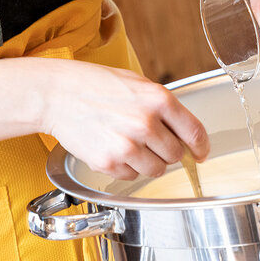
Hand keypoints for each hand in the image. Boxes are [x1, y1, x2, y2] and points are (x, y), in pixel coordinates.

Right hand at [0, 58, 209, 179]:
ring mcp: (127, 145)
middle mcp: (146, 123)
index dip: (202, 148)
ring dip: (149, 162)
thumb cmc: (97, 85)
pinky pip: (131, 176)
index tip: (201, 154)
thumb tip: (186, 134)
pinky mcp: (109, 162)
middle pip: (176, 156)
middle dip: (168, 152)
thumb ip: (165, 107)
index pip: (195, 133)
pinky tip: (113, 148)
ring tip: (130, 144)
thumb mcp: (138, 84)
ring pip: (157, 170)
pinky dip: (126, 168)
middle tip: (150, 141)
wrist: (57, 94)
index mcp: (159, 100)